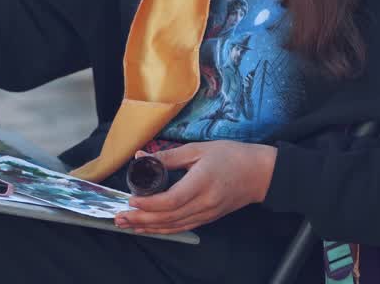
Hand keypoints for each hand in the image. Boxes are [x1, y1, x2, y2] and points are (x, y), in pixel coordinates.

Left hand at [115, 142, 277, 234]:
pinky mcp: (208, 218)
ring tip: (127, 225)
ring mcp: (207, 213)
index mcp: (202, 182)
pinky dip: (163, 229)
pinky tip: (148, 228)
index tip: (132, 199)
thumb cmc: (231, 156)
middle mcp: (204, 203)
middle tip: (119, 217)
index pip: (171, 199)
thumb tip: (142, 157)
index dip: (149, 203)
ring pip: (173, 226)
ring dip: (148, 227)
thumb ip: (169, 156)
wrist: (259, 173)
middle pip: (168, 217)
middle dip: (141, 219)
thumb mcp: (199, 149)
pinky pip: (182, 227)